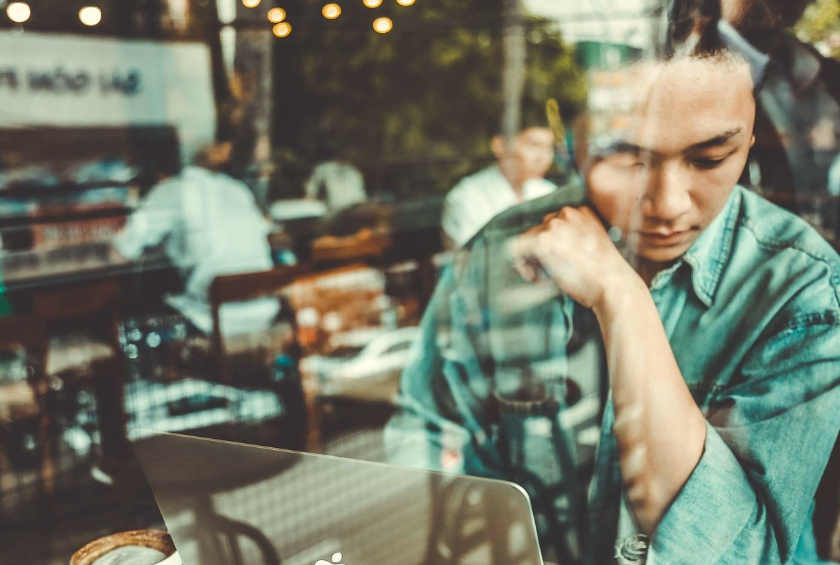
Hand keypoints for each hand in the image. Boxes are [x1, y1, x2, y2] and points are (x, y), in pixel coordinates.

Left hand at [511, 206, 638, 309]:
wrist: (614, 286)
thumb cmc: (606, 275)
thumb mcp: (594, 248)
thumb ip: (574, 241)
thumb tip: (552, 250)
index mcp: (582, 213)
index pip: (553, 225)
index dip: (551, 247)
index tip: (555, 265)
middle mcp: (568, 213)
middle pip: (539, 231)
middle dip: (539, 254)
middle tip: (546, 276)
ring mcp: (554, 225)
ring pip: (527, 239)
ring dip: (531, 260)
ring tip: (543, 279)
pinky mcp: (543, 240)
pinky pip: (516, 248)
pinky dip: (522, 264)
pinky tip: (536, 279)